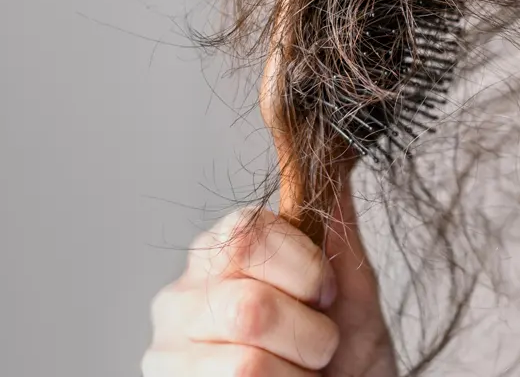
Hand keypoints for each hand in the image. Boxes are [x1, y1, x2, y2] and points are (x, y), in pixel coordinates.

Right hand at [142, 187, 395, 376]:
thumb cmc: (344, 358)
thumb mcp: (352, 296)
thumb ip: (337, 236)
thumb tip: (334, 165)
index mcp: (222, 255)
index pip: (248, 233)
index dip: (304, 269)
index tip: (325, 294)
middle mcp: (181, 300)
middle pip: (248, 307)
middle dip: (308, 336)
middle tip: (319, 348)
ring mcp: (167, 356)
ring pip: (246, 365)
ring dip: (298, 376)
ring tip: (301, 376)